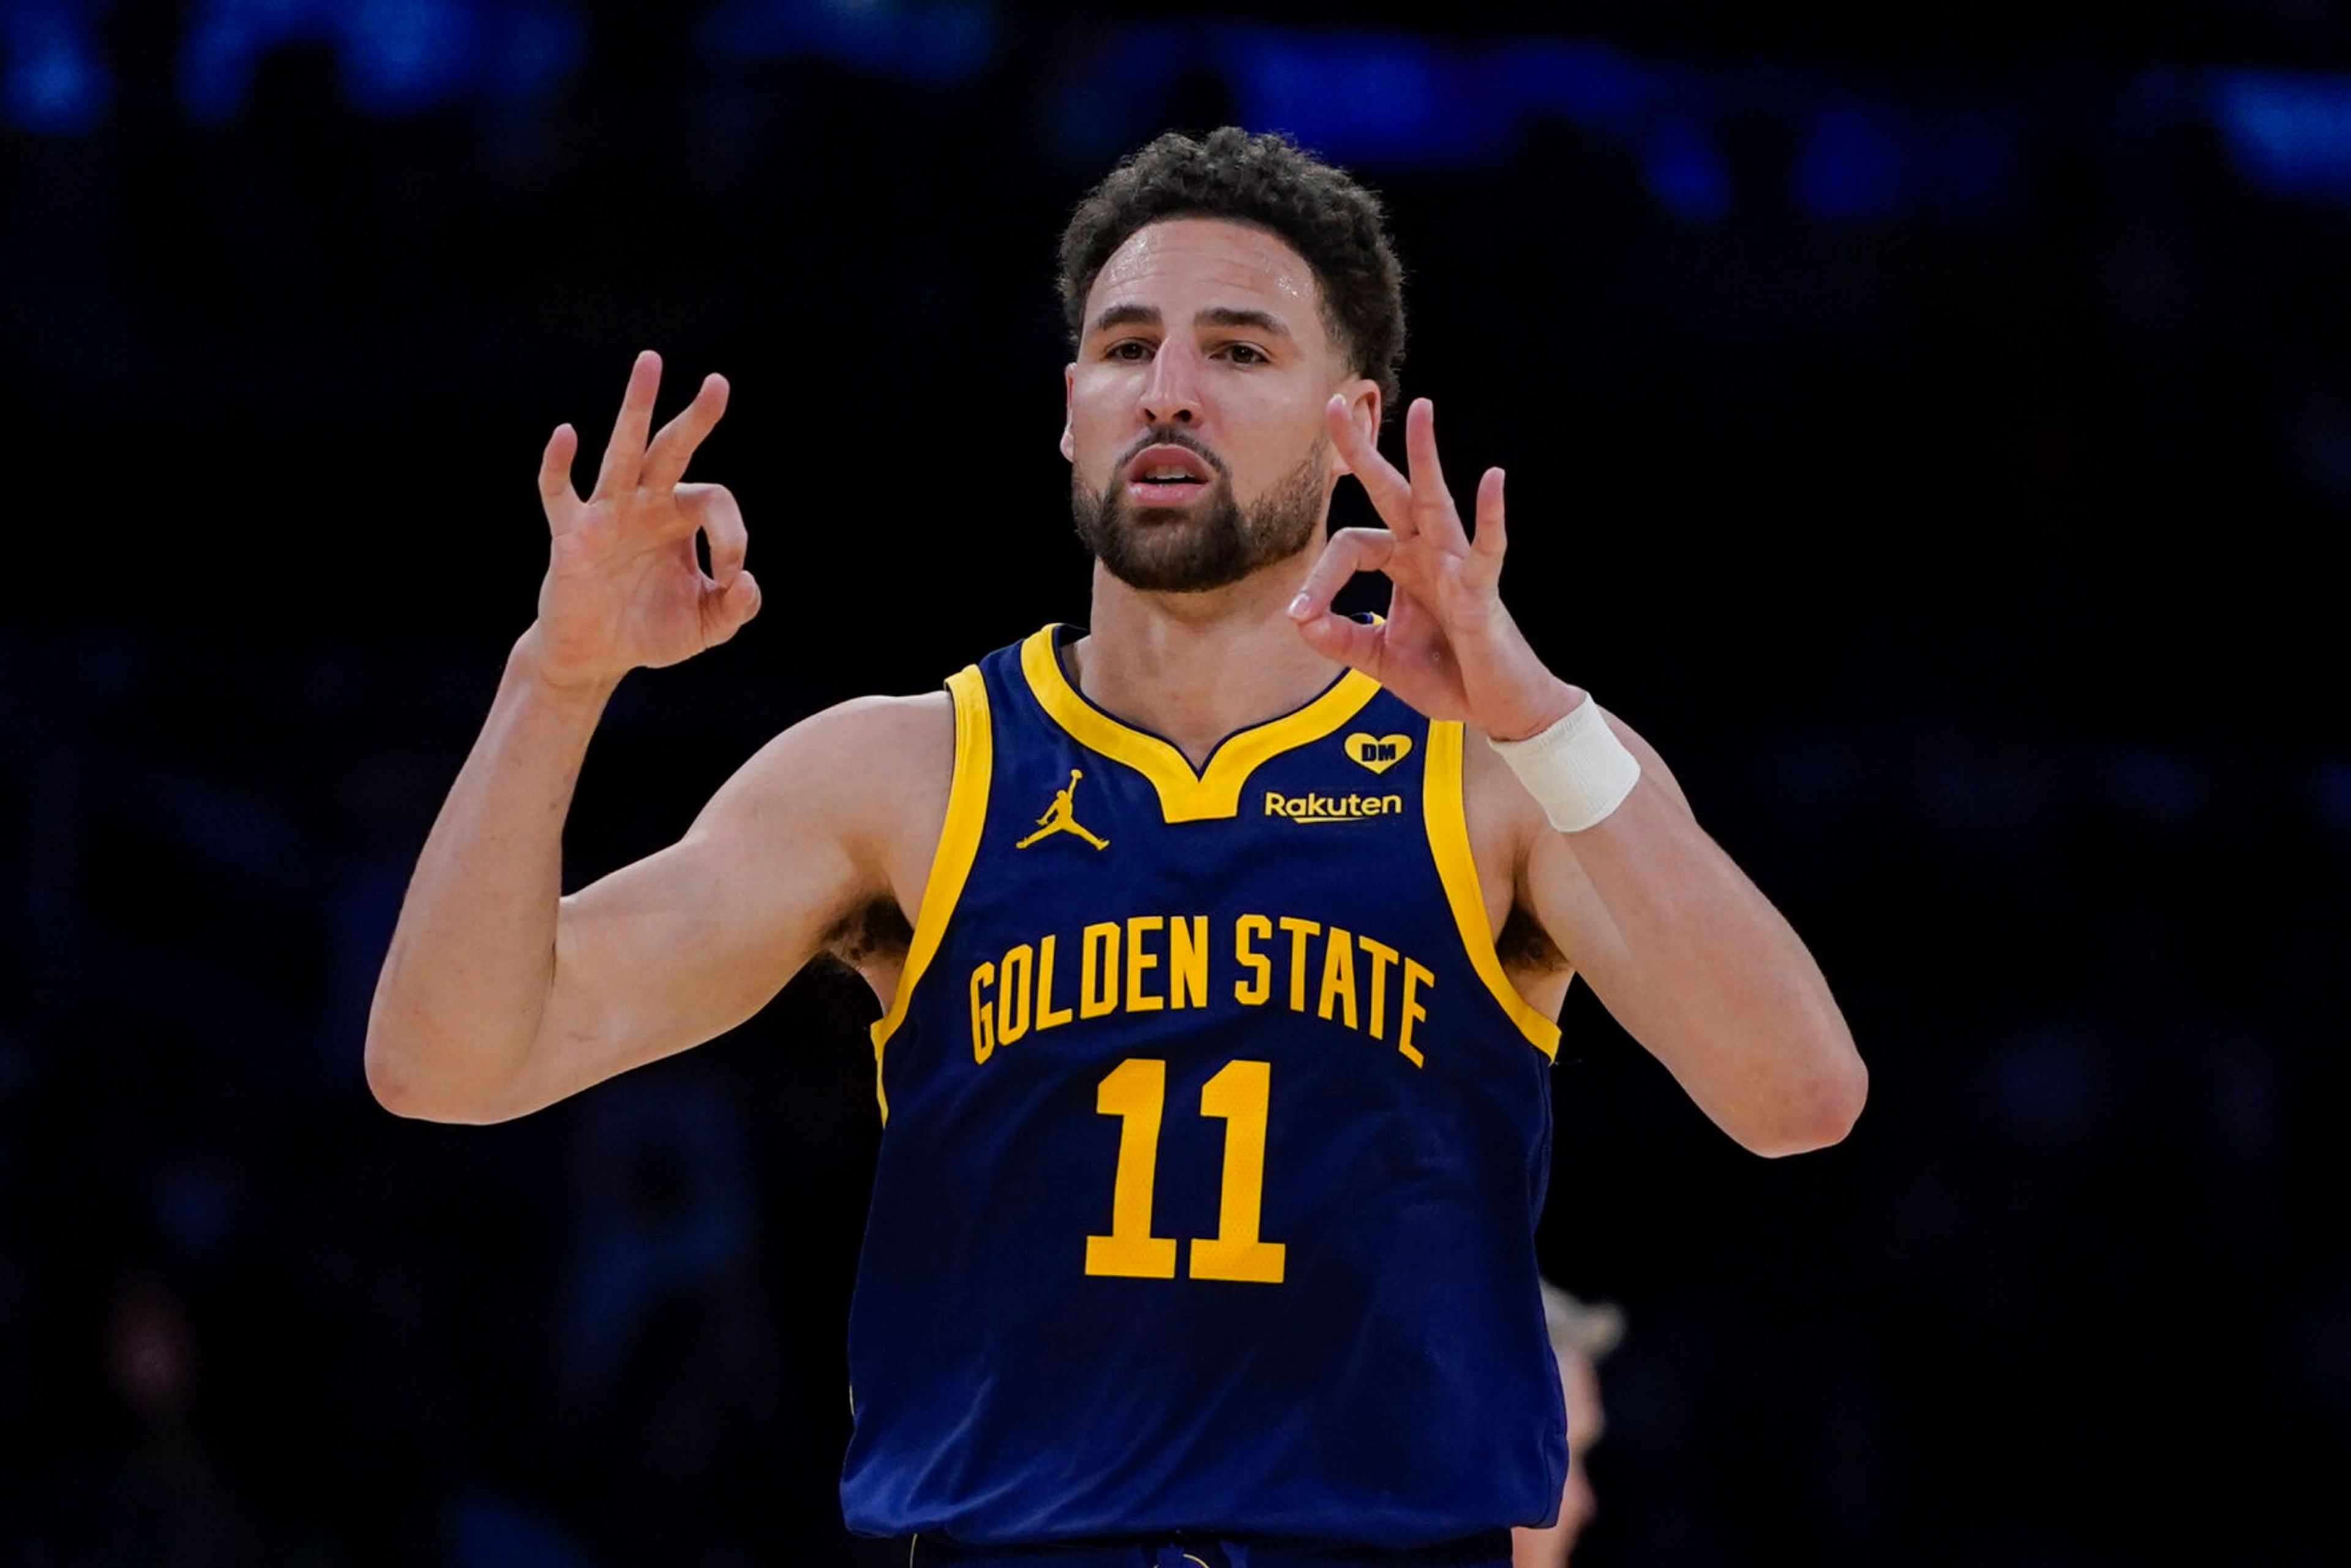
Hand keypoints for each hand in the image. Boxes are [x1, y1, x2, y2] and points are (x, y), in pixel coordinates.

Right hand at [527, 351, 760, 690]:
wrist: (596, 655)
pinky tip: (565, 434)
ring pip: (624, 453)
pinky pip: (559, 491)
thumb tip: (746, 583)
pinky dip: (558, 463)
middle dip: (696, 419)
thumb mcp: (705, 625)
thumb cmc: (650, 630)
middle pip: (672, 450)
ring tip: (651, 362)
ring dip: (637, 408)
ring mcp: (607, 514)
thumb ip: (735, 609)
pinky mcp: (570, 533)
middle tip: (719, 383)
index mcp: (681, 517)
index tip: (729, 580)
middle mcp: (646, 504)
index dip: (733, 538)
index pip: (715, 502)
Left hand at [1288, 395, 1578, 739]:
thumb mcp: (1380, 660)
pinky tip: (1493, 479)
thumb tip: (1299, 620)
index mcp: (1402, 567)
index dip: (1319, 577)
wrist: (1498, 708)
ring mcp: (1456, 569)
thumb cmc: (1448, 677)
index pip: (1350, 546)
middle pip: (1390, 493)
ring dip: (1426, 457)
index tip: (1300, 614)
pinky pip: (1486, 549)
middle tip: (1334, 404)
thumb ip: (1341, 639)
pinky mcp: (1483, 593)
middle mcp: (1427, 556)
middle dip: (1361, 451)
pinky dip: (1490, 516)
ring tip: (1421, 410)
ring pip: (1436, 503)